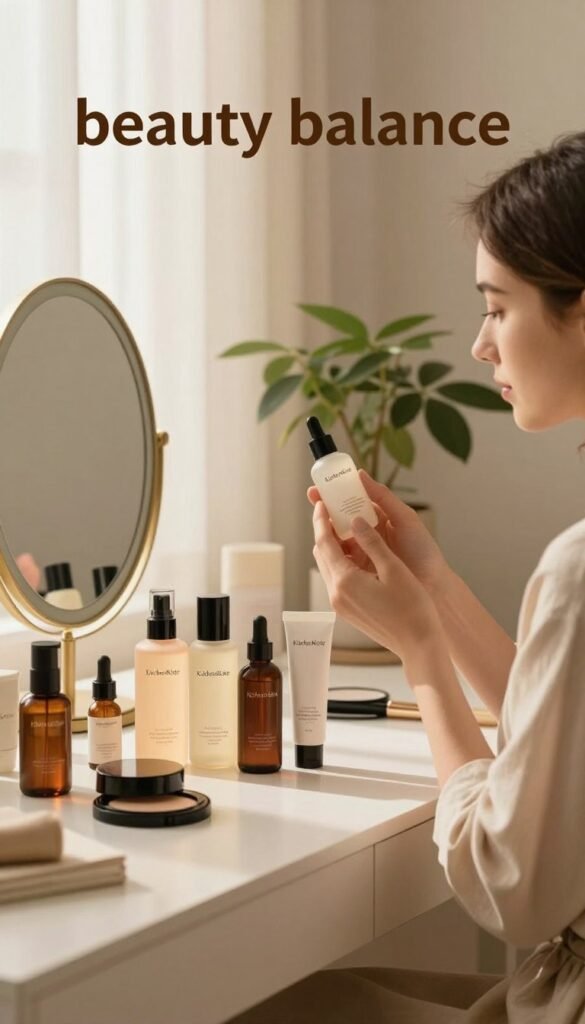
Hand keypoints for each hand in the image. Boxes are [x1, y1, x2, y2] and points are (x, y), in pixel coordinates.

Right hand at [308, 468, 448, 592]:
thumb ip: (383, 497)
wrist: (432, 586)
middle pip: (338, 520)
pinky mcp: (357, 573)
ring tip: (321, 520)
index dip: (334, 495)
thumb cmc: (423, 552)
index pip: (350, 503)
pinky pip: (338, 560)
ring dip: (325, 529)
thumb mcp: (405, 518)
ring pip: (335, 540)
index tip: (320, 488)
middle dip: (324, 510)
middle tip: (316, 501)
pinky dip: (330, 552)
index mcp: (377, 519)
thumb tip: (360, 474)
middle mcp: (365, 535)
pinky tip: (326, 545)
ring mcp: (359, 554)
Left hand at [312, 499, 442, 661]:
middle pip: (322, 554)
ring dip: (334, 547)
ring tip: (349, 529)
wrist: (418, 645)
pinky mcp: (348, 611)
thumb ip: (372, 542)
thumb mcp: (393, 569)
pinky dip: (343, 562)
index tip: (321, 503)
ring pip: (329, 567)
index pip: (324, 542)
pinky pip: (337, 579)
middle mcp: (336, 594)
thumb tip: (356, 520)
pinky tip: (359, 554)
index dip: (321, 520)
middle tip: (336, 512)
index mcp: (345, 581)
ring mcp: (340, 605)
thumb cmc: (412, 608)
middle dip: (326, 531)